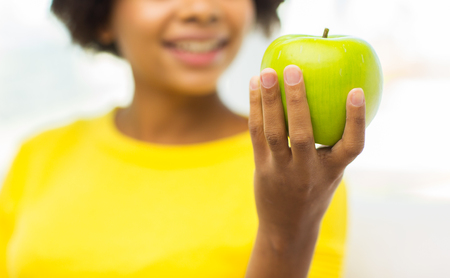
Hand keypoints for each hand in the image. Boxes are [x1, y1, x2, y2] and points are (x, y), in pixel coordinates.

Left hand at [248, 65, 365, 237]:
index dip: (356, 119)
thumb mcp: (330, 172)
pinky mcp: (262, 168)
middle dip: (297, 100)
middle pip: (303, 134)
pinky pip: (256, 135)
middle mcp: (307, 172)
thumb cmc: (314, 191)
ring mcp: (282, 171)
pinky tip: (254, 86)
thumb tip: (337, 98)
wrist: (288, 227)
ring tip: (266, 72)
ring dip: (268, 101)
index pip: (352, 146)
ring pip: (273, 133)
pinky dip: (255, 109)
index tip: (356, 91)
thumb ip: (333, 144)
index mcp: (333, 171)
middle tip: (293, 69)